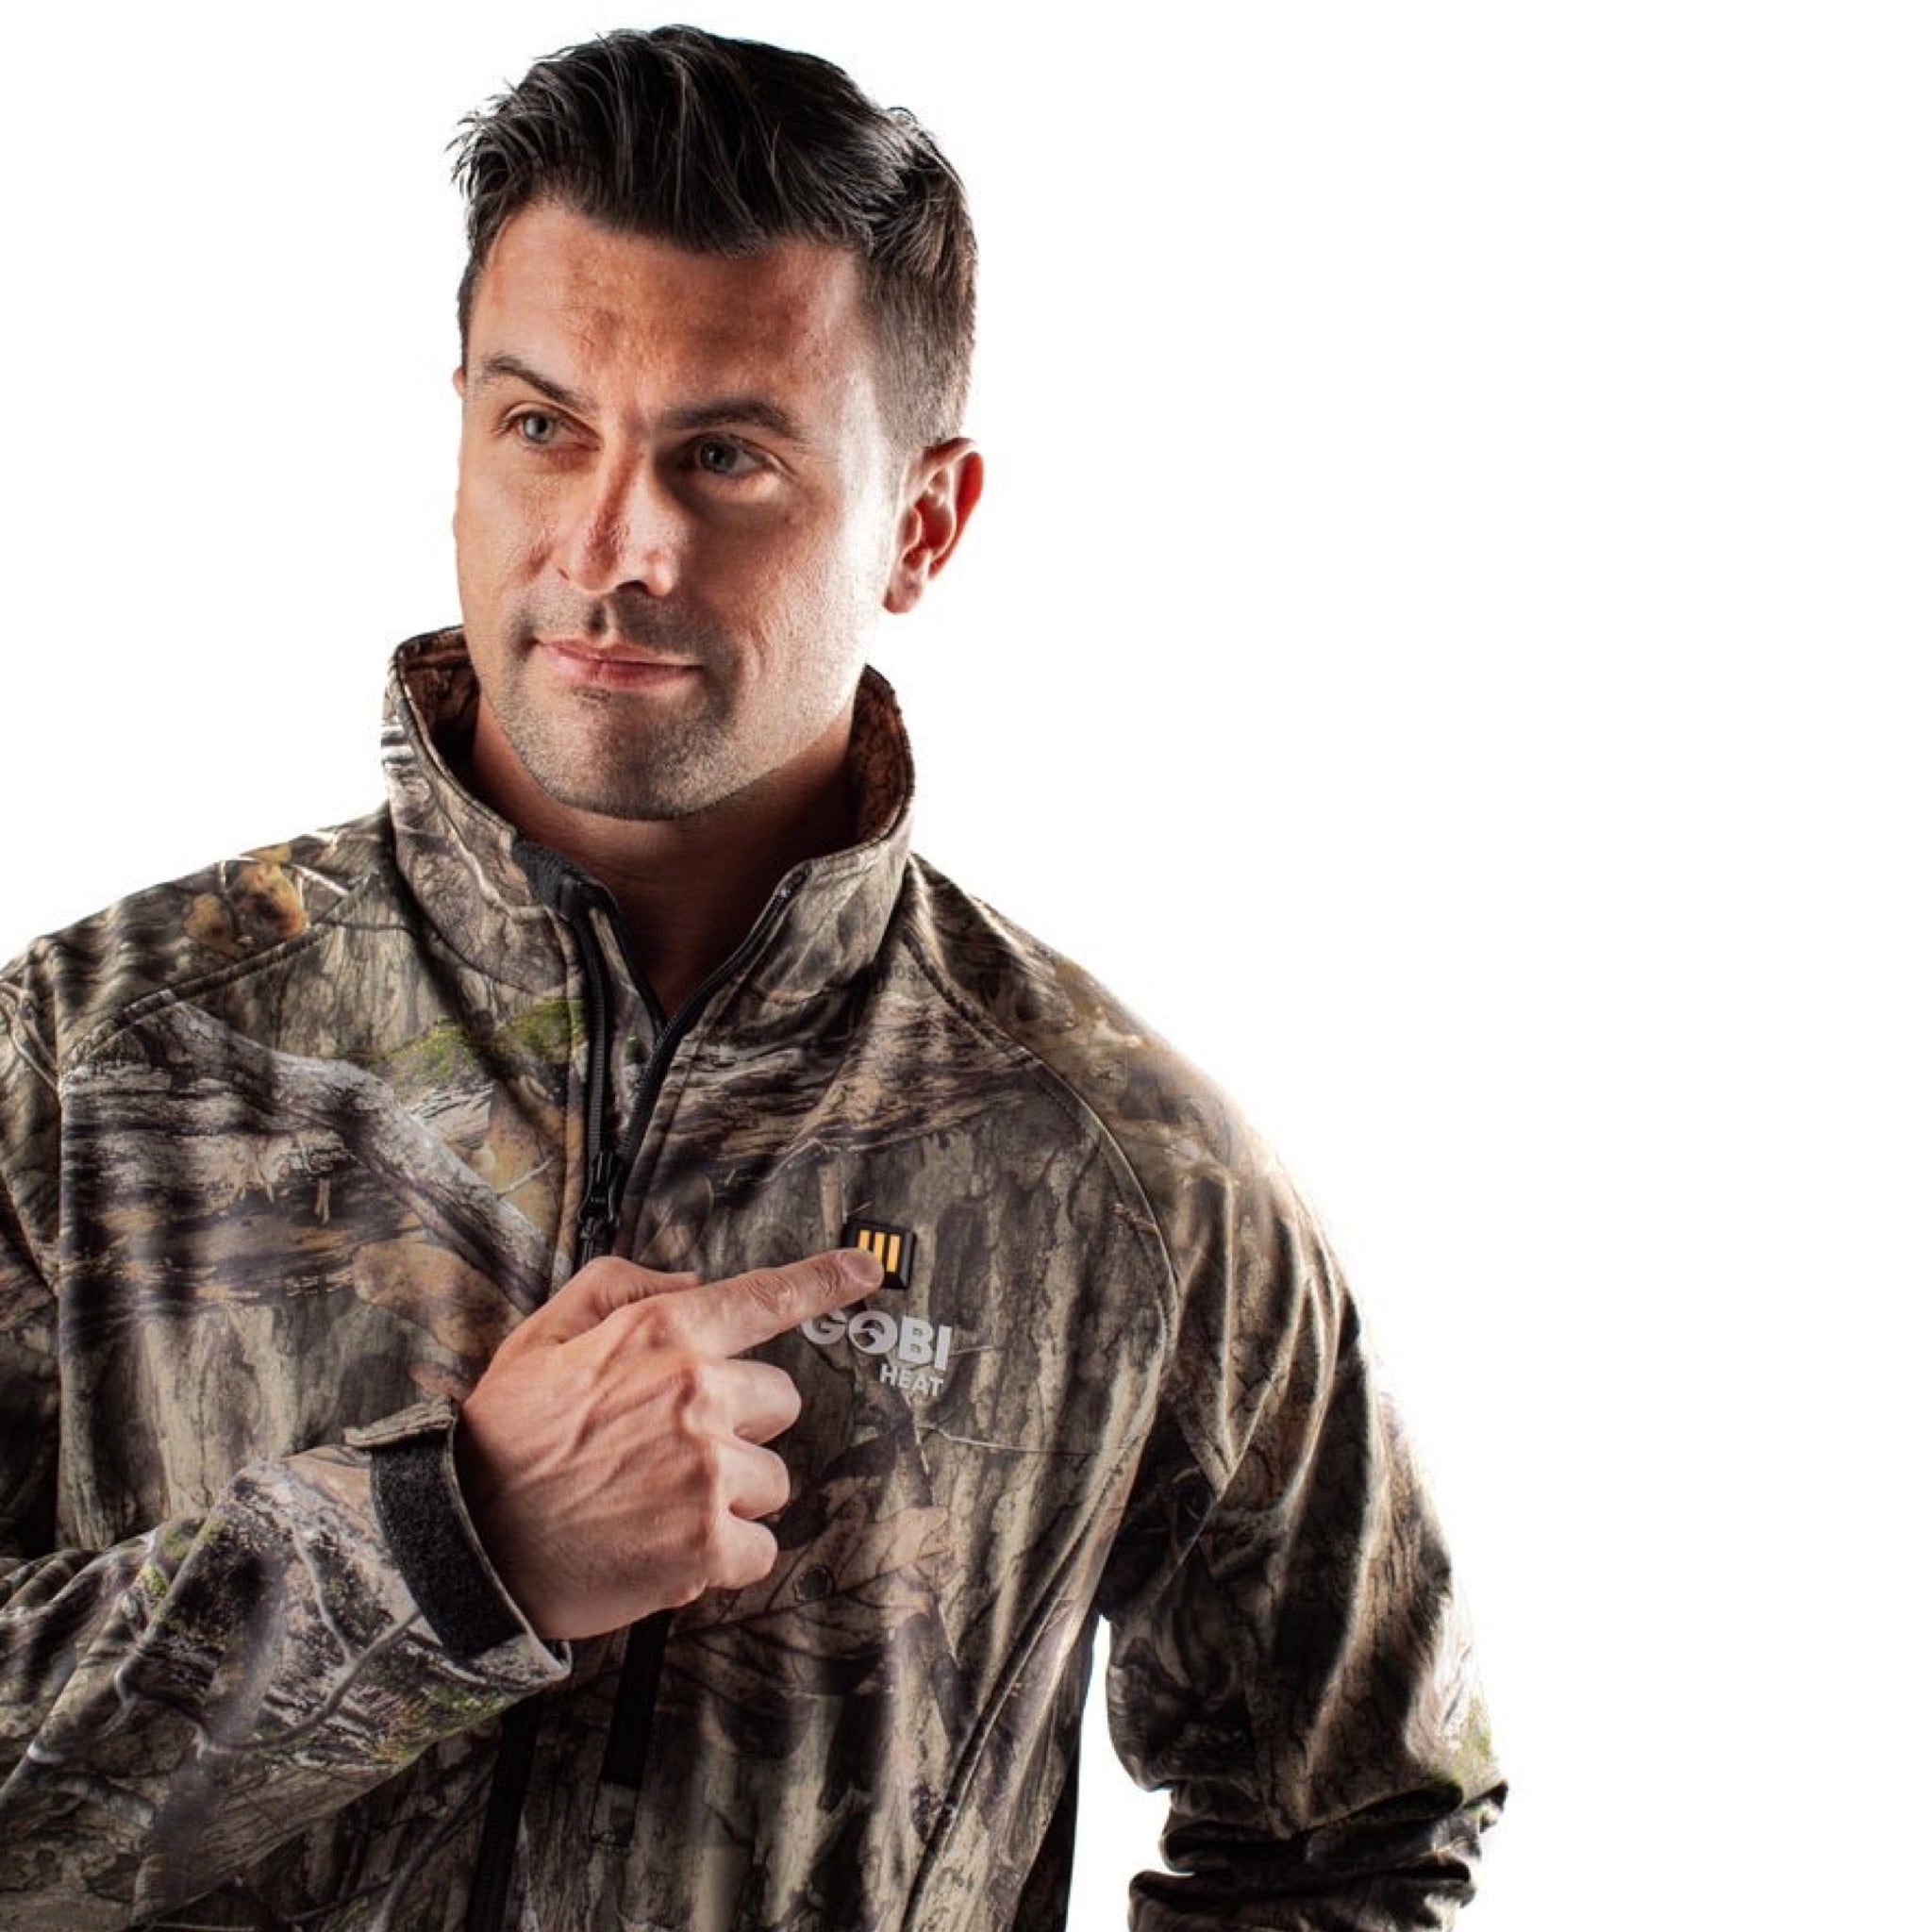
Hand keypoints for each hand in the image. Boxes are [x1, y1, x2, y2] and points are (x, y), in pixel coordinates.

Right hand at [453, 1246, 881, 1638]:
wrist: (468, 1541)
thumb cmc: (505, 1437)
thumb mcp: (544, 1335)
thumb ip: (619, 1288)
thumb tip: (690, 1281)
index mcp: (662, 1334)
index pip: (763, 1298)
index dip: (823, 1279)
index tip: (867, 1268)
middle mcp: (697, 1392)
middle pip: (779, 1402)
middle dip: (739, 1425)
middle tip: (669, 1449)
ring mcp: (706, 1469)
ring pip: (773, 1478)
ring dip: (730, 1495)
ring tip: (657, 1504)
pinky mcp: (706, 1543)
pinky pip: (760, 1547)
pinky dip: (725, 1557)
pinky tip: (668, 1550)